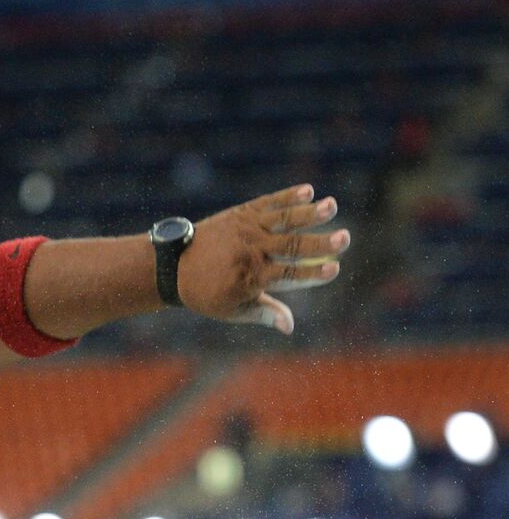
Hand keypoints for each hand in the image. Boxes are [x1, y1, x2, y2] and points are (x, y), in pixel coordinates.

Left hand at [177, 184, 349, 334]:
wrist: (174, 266)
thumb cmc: (207, 293)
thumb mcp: (232, 310)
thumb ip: (264, 313)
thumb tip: (290, 327)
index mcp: (251, 278)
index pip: (289, 276)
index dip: (312, 274)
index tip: (334, 269)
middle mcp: (251, 252)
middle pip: (292, 246)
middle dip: (320, 243)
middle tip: (345, 238)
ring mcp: (247, 230)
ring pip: (282, 220)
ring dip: (308, 213)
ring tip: (332, 206)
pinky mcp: (241, 214)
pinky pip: (267, 203)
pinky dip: (287, 197)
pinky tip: (309, 191)